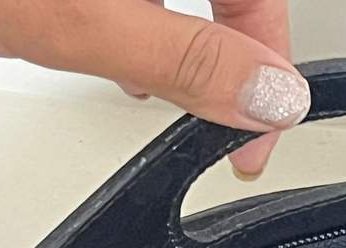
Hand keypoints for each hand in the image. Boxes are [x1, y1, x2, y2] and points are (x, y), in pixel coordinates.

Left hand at [0, 1, 310, 177]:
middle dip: (236, 53)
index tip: (261, 130)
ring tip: (174, 94)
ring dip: (192, 38)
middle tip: (233, 122)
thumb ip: (184, 58)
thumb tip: (269, 97)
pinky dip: (145, 18)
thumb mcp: (74, 18)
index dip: (271, 63)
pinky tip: (125, 51)